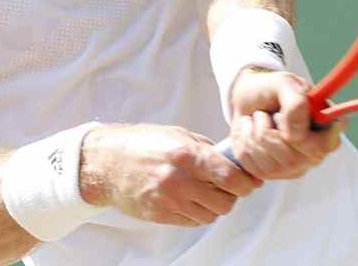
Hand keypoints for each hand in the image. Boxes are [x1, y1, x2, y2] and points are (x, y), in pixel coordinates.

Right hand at [78, 123, 261, 226]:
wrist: (106, 163)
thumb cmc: (142, 143)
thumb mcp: (176, 134)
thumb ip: (205, 148)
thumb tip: (230, 160)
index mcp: (188, 155)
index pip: (231, 178)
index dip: (247, 183)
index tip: (251, 182)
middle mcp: (181, 180)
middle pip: (225, 202)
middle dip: (232, 196)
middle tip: (228, 187)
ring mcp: (170, 201)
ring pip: (210, 215)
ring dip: (214, 206)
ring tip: (207, 192)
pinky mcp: (161, 215)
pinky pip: (191, 221)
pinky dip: (197, 213)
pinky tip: (190, 199)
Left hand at [226, 68, 346, 179]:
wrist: (246, 97)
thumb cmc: (270, 90)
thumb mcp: (284, 83)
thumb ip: (296, 103)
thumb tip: (297, 135)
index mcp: (326, 130)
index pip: (322, 147)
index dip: (299, 136)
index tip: (281, 117)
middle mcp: (314, 153)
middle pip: (291, 159)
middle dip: (267, 131)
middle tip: (265, 114)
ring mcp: (293, 167)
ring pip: (268, 163)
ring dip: (253, 134)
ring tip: (256, 120)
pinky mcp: (270, 174)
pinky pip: (251, 166)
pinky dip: (243, 143)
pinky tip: (248, 132)